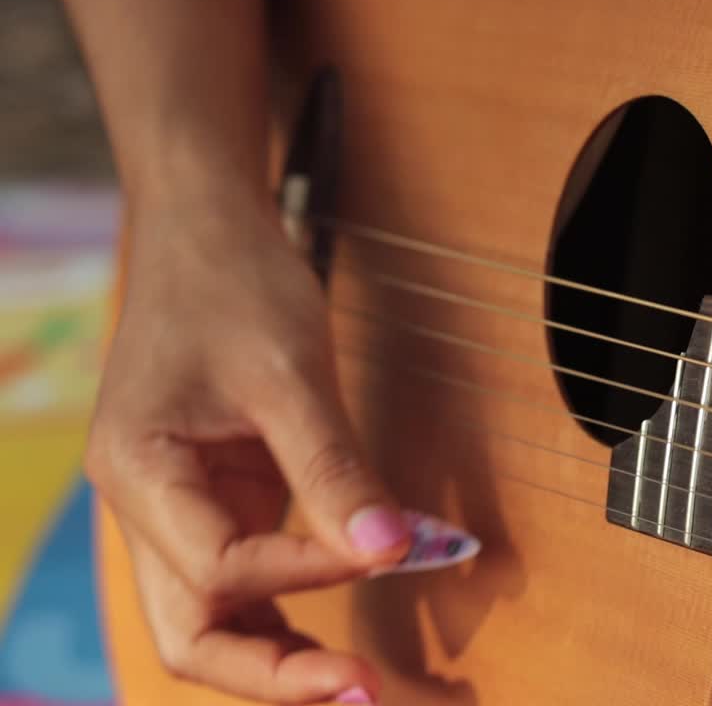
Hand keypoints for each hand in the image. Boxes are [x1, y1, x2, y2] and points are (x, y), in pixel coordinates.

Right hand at [87, 197, 407, 704]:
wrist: (207, 230)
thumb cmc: (235, 283)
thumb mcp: (290, 372)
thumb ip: (334, 468)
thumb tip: (394, 552)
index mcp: (140, 472)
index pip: (217, 567)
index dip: (303, 572)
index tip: (385, 550)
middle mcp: (147, 508)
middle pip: (193, 634)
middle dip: (275, 678)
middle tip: (367, 695)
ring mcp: (180, 512)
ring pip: (215, 625)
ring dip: (283, 663)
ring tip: (366, 688)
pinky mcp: (220, 503)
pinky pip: (247, 585)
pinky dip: (292, 616)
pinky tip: (343, 640)